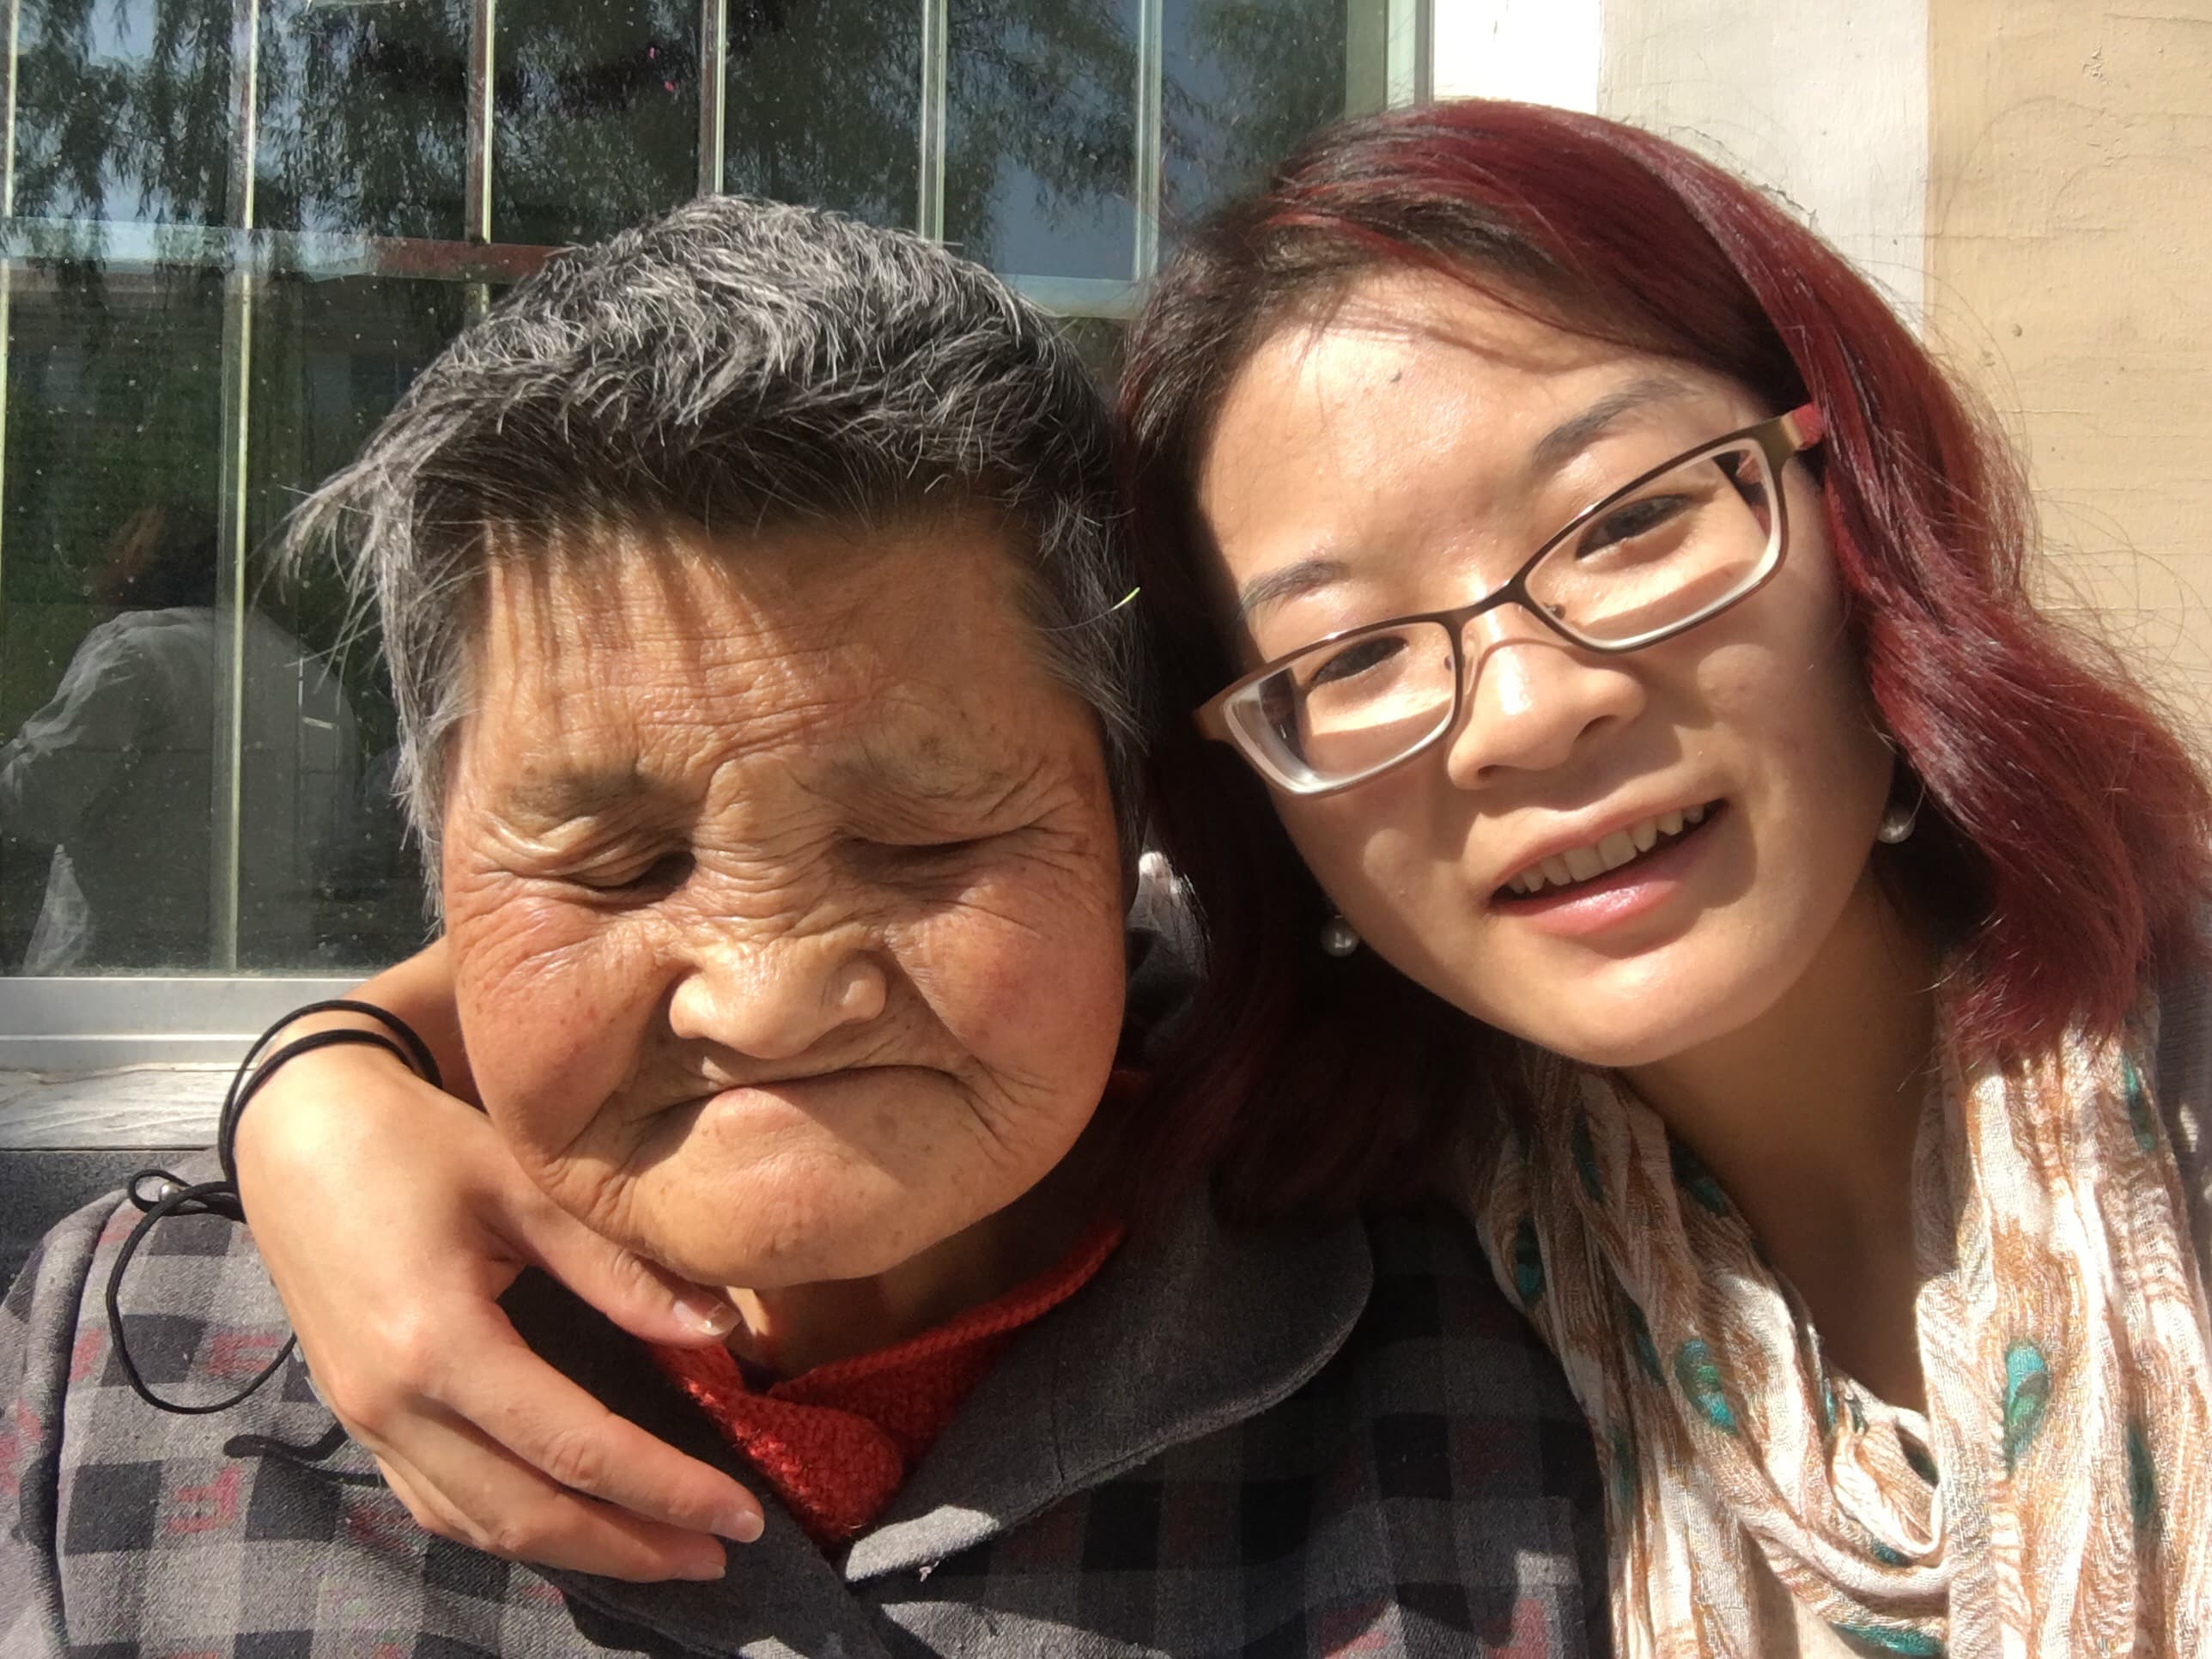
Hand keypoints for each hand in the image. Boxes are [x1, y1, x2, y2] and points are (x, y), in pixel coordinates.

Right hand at [233, 1033, 765, 1579]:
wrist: (295, 1131)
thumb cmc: (413, 1139)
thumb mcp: (525, 1184)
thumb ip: (617, 1269)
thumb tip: (717, 1330)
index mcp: (439, 1343)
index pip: (577, 1447)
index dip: (666, 1489)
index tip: (741, 1516)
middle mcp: (395, 1403)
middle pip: (527, 1515)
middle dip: (630, 1547)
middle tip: (719, 1556)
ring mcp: (366, 1421)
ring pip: (478, 1526)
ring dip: (576, 1552)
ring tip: (663, 1551)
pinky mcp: (358, 1418)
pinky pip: (439, 1503)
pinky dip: (511, 1528)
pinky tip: (571, 1523)